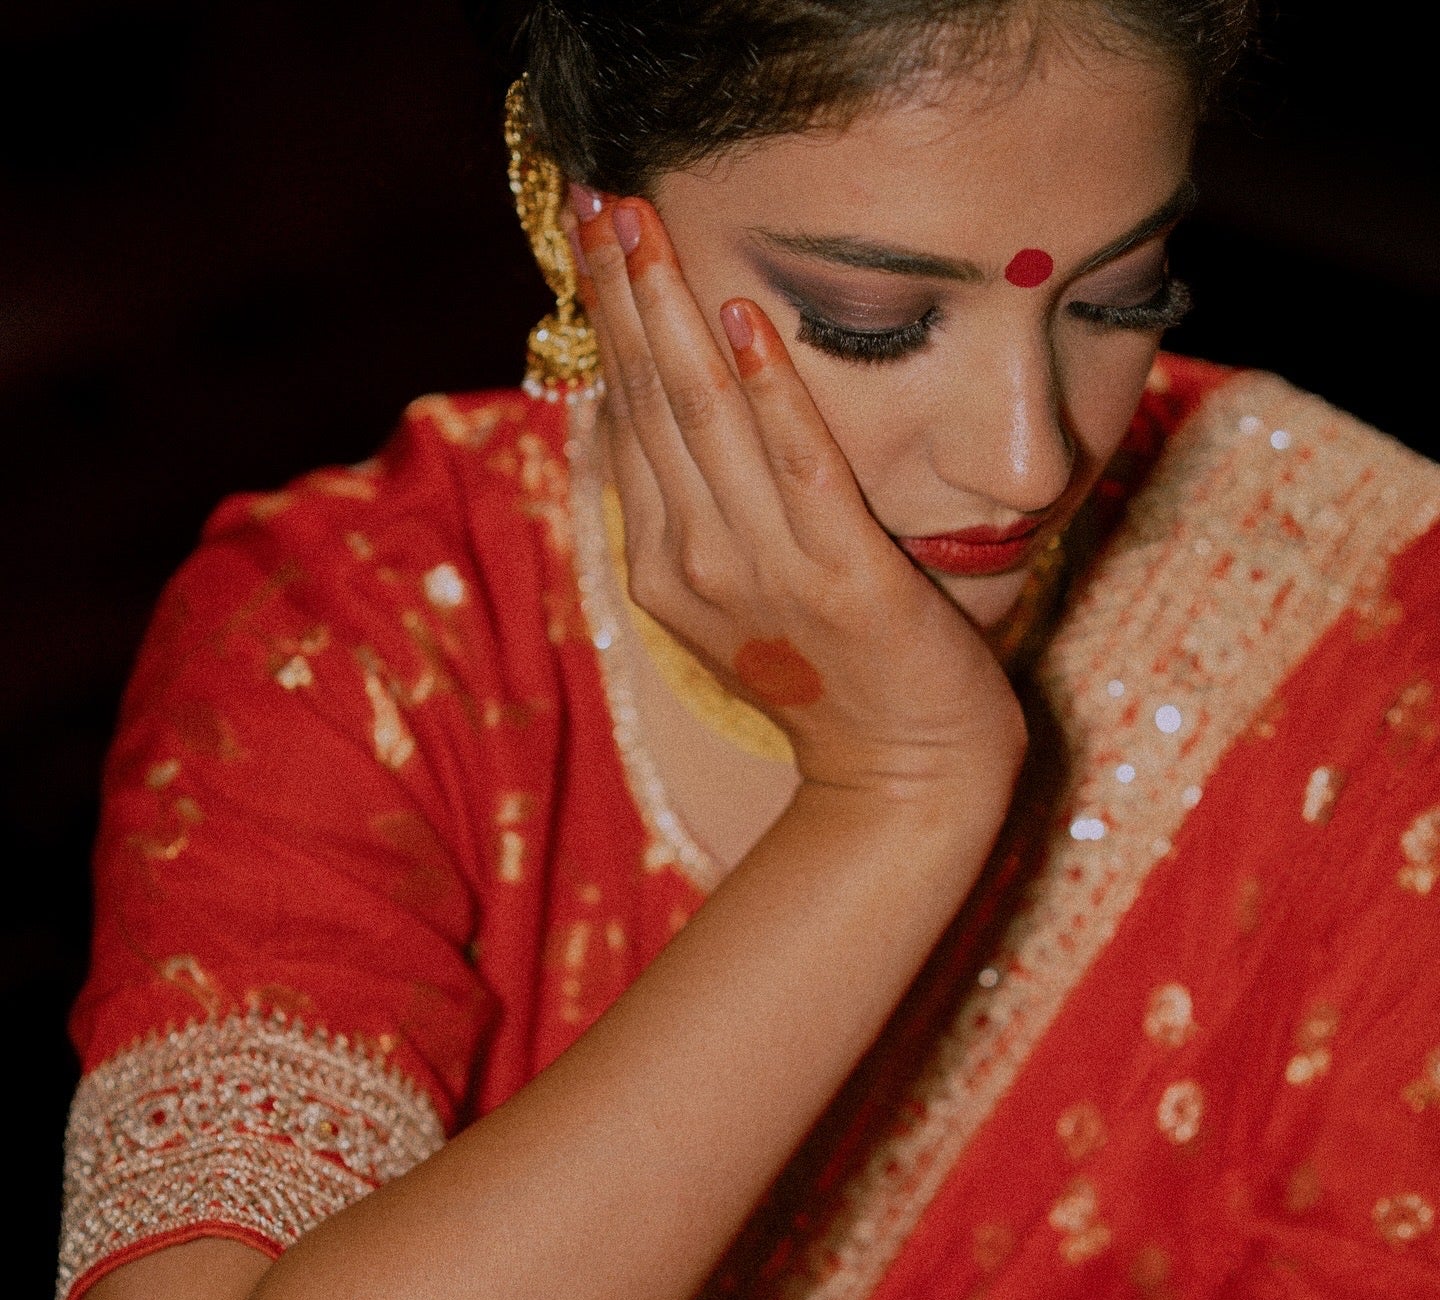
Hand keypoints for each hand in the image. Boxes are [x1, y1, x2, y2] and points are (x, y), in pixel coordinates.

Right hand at [575, 191, 1025, 798]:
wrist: (903, 776)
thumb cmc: (834, 681)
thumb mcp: (739, 599)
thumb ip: (694, 516)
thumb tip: (646, 418)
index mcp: (664, 568)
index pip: (625, 420)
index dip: (607, 322)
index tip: (593, 233)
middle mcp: (696, 565)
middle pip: (649, 404)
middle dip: (622, 293)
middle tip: (600, 194)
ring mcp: (764, 572)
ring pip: (704, 419)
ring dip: (671, 312)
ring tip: (646, 222)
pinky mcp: (841, 575)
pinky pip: (799, 465)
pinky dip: (773, 388)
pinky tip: (746, 312)